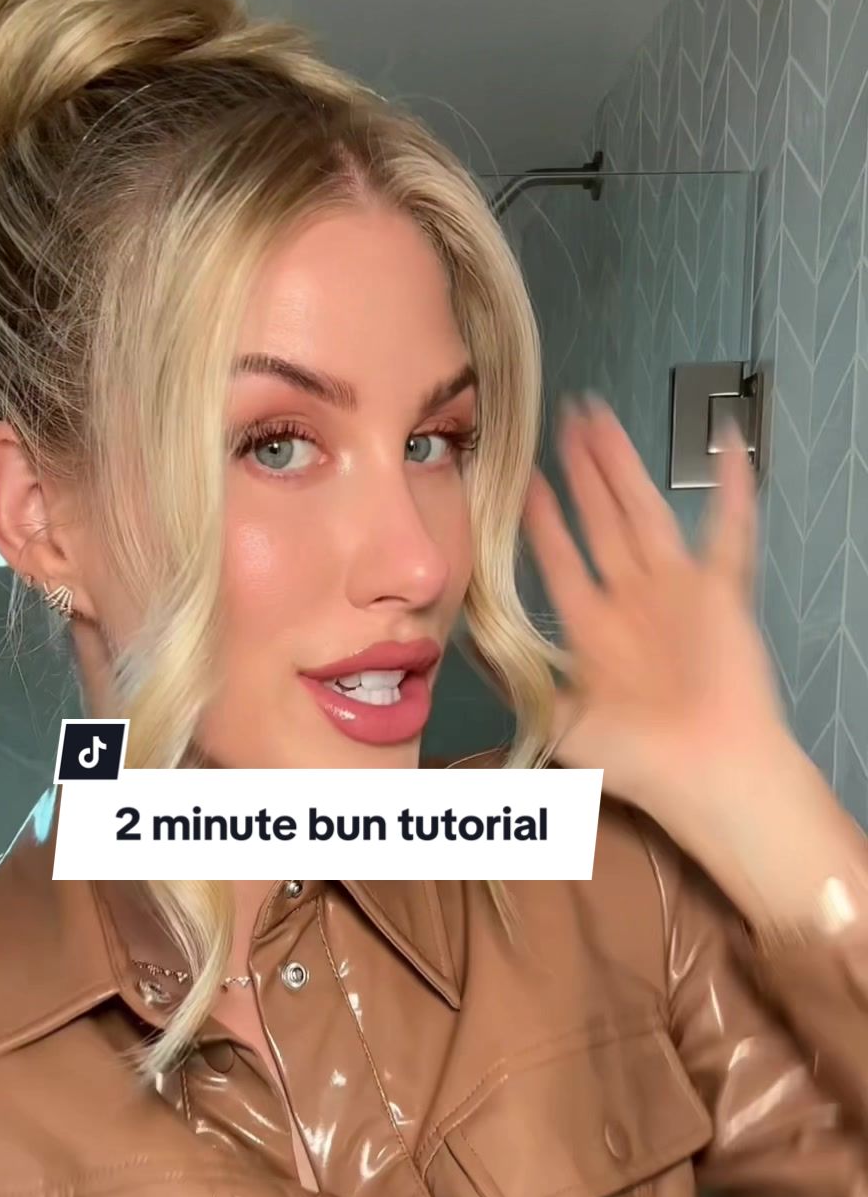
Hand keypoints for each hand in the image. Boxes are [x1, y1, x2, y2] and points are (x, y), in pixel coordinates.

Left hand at [523, 400, 865, 927]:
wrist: (705, 777)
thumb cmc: (641, 763)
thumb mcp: (559, 725)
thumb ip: (515, 689)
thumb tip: (461, 664)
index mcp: (594, 629)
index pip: (559, 559)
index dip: (539, 520)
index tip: (519, 479)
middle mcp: (633, 603)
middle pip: (601, 520)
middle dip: (581, 472)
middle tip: (564, 422)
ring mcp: (677, 593)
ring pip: (645, 512)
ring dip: (623, 465)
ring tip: (600, 418)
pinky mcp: (720, 592)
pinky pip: (730, 530)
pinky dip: (735, 488)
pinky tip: (728, 444)